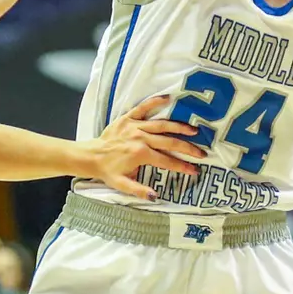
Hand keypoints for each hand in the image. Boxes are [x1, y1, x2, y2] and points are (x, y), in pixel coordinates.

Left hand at [81, 94, 207, 200]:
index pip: (167, 161)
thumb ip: (139, 190)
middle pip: (170, 142)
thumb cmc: (108, 171)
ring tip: (194, 130)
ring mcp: (135, 126)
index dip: (183, 166)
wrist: (90, 156)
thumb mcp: (122, 185)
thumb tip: (156, 196)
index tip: (195, 170)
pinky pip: (143, 108)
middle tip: (202, 153)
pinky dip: (155, 101)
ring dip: (179, 127)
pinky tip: (169, 98)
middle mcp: (140, 138)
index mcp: (140, 154)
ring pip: (162, 125)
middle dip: (188, 148)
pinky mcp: (128, 118)